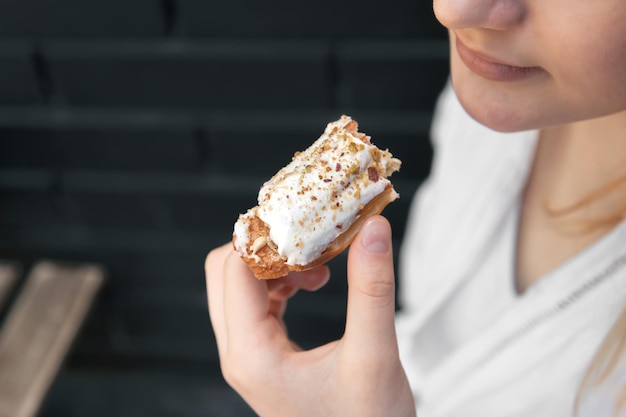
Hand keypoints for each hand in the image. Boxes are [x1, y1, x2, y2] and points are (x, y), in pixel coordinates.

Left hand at [205, 215, 415, 416]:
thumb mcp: (374, 356)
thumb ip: (372, 289)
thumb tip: (372, 228)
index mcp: (252, 354)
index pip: (235, 269)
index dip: (266, 234)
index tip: (307, 214)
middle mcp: (240, 353)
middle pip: (227, 272)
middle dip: (267, 244)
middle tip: (311, 234)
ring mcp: (249, 355)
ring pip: (241, 285)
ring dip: (276, 262)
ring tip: (321, 263)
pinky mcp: (264, 356)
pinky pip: (258, 302)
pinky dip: (283, 281)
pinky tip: (315, 281)